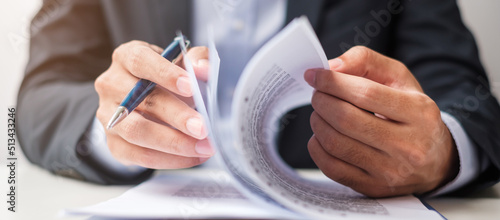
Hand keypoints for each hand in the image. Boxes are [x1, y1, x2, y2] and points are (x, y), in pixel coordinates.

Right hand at [95, 40, 213, 168]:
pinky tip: (193, 157)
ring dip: (174, 142)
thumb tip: (202, 69)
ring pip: (137, 131)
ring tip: (204, 147)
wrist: (152, 104)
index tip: (190, 87)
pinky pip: (140, 155)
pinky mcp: (113, 143)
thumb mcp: (185, 62)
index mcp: (127, 57)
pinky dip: (170, 159)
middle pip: (141, 100)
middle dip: (176, 116)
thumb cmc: (171, 79)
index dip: (165, 73)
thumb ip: (198, 60)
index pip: (140, 61)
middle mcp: (111, 85)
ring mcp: (108, 116)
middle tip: (203, 128)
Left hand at [304, 46, 458, 196]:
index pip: (366, 94)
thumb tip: (332, 67)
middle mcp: (408, 146)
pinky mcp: (373, 187)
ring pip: (336, 143)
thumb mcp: (399, 79)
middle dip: (322, 102)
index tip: (315, 76)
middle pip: (347, 119)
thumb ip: (366, 62)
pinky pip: (331, 167)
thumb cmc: (412, 114)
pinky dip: (317, 147)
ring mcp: (390, 171)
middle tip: (318, 94)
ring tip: (320, 113)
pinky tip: (322, 136)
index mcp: (419, 112)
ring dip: (317, 122)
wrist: (436, 161)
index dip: (333, 82)